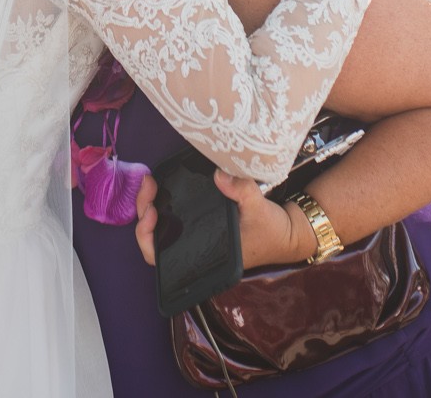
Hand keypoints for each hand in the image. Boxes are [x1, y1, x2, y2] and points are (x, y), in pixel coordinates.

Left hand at [131, 169, 309, 270]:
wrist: (285, 234)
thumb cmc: (270, 230)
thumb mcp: (258, 208)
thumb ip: (241, 191)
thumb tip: (220, 174)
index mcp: (202, 255)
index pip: (159, 256)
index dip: (147, 236)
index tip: (151, 211)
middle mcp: (194, 248)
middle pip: (154, 238)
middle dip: (144, 210)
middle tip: (149, 184)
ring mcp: (195, 236)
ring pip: (161, 227)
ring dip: (151, 205)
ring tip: (152, 183)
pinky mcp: (201, 224)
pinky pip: (174, 218)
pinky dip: (165, 202)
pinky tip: (165, 185)